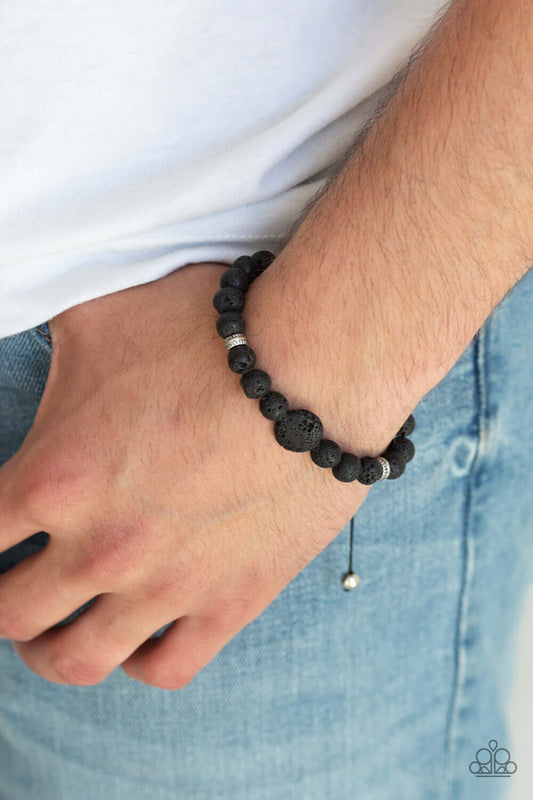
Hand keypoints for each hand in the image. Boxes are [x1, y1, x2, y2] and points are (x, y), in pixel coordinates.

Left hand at [0, 261, 393, 688]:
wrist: (314, 365)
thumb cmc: (207, 333)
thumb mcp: (98, 314)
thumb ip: (45, 340)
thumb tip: (29, 316)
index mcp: (53, 478)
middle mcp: (100, 548)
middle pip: (9, 613)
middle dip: (0, 599)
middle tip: (12, 580)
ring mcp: (165, 585)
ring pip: (75, 660)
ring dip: (49, 650)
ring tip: (54, 630)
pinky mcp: (229, 602)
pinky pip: (165, 668)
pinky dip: (137, 661)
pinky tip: (137, 635)